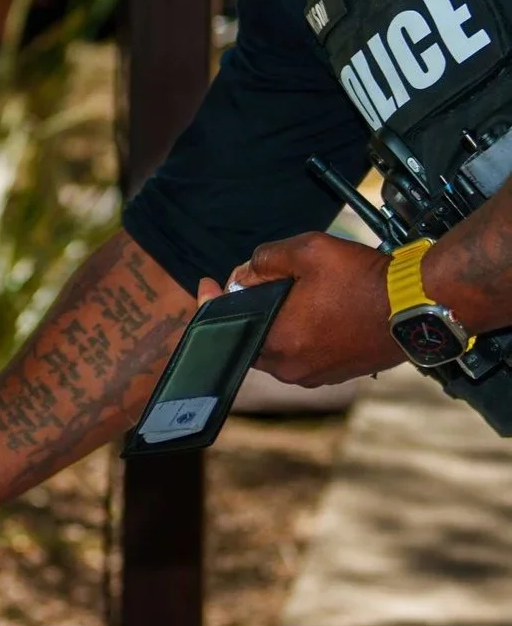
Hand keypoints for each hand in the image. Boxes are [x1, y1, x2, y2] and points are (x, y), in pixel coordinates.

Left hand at [197, 231, 403, 385]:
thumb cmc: (365, 278)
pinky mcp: (334, 375)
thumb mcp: (308, 249)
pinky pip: (302, 354)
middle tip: (258, 279)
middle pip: (251, 335)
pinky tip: (316, 308)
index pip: (224, 324)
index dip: (209, 301)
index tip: (206, 286)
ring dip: (278, 320)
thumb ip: (265, 259)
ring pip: (277, 346)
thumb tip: (243, 273)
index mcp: (276, 340)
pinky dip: (301, 332)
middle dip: (250, 307)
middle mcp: (290, 367)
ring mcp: (312, 375)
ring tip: (295, 290)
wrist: (418, 305)